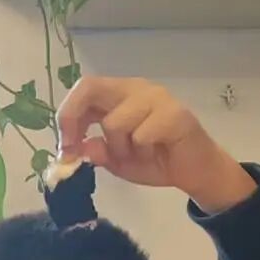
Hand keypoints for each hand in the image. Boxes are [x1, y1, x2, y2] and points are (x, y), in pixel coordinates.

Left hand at [57, 75, 255, 212]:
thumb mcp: (116, 160)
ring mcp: (156, 98)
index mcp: (119, 95)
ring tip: (137, 155)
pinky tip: (156, 154)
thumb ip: (95, 151)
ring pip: (114, 122)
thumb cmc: (155, 160)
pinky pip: (141, 135)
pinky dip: (142, 153)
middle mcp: (136, 88)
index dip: (66, 116)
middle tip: (75, 152)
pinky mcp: (174, 114)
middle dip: (74, 120)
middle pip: (92, 87)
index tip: (64, 148)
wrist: (195, 172)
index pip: (84, 89)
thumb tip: (75, 148)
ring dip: (119, 149)